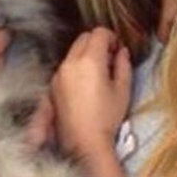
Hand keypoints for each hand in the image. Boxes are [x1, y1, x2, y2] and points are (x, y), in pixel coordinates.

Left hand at [51, 27, 131, 159]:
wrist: (84, 142)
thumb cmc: (107, 117)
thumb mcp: (122, 90)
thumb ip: (123, 65)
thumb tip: (122, 51)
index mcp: (89, 61)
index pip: (98, 33)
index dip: (111, 37)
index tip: (117, 49)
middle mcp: (70, 62)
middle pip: (83, 37)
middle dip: (97, 42)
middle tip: (109, 58)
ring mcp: (59, 73)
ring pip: (73, 50)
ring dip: (86, 53)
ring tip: (98, 72)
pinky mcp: (53, 84)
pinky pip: (66, 65)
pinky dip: (76, 65)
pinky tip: (86, 83)